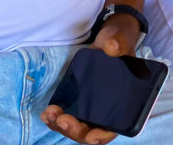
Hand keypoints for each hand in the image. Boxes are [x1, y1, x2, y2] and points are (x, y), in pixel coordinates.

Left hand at [39, 15, 140, 143]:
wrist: (108, 39)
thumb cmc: (118, 41)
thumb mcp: (120, 38)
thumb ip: (119, 42)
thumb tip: (112, 46)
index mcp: (125, 101)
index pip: (115, 127)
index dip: (103, 135)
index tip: (91, 137)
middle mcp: (108, 109)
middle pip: (91, 130)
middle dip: (76, 130)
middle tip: (63, 119)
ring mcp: (92, 106)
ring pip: (78, 126)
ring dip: (62, 125)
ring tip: (50, 114)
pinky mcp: (79, 100)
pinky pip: (68, 115)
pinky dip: (57, 118)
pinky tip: (48, 112)